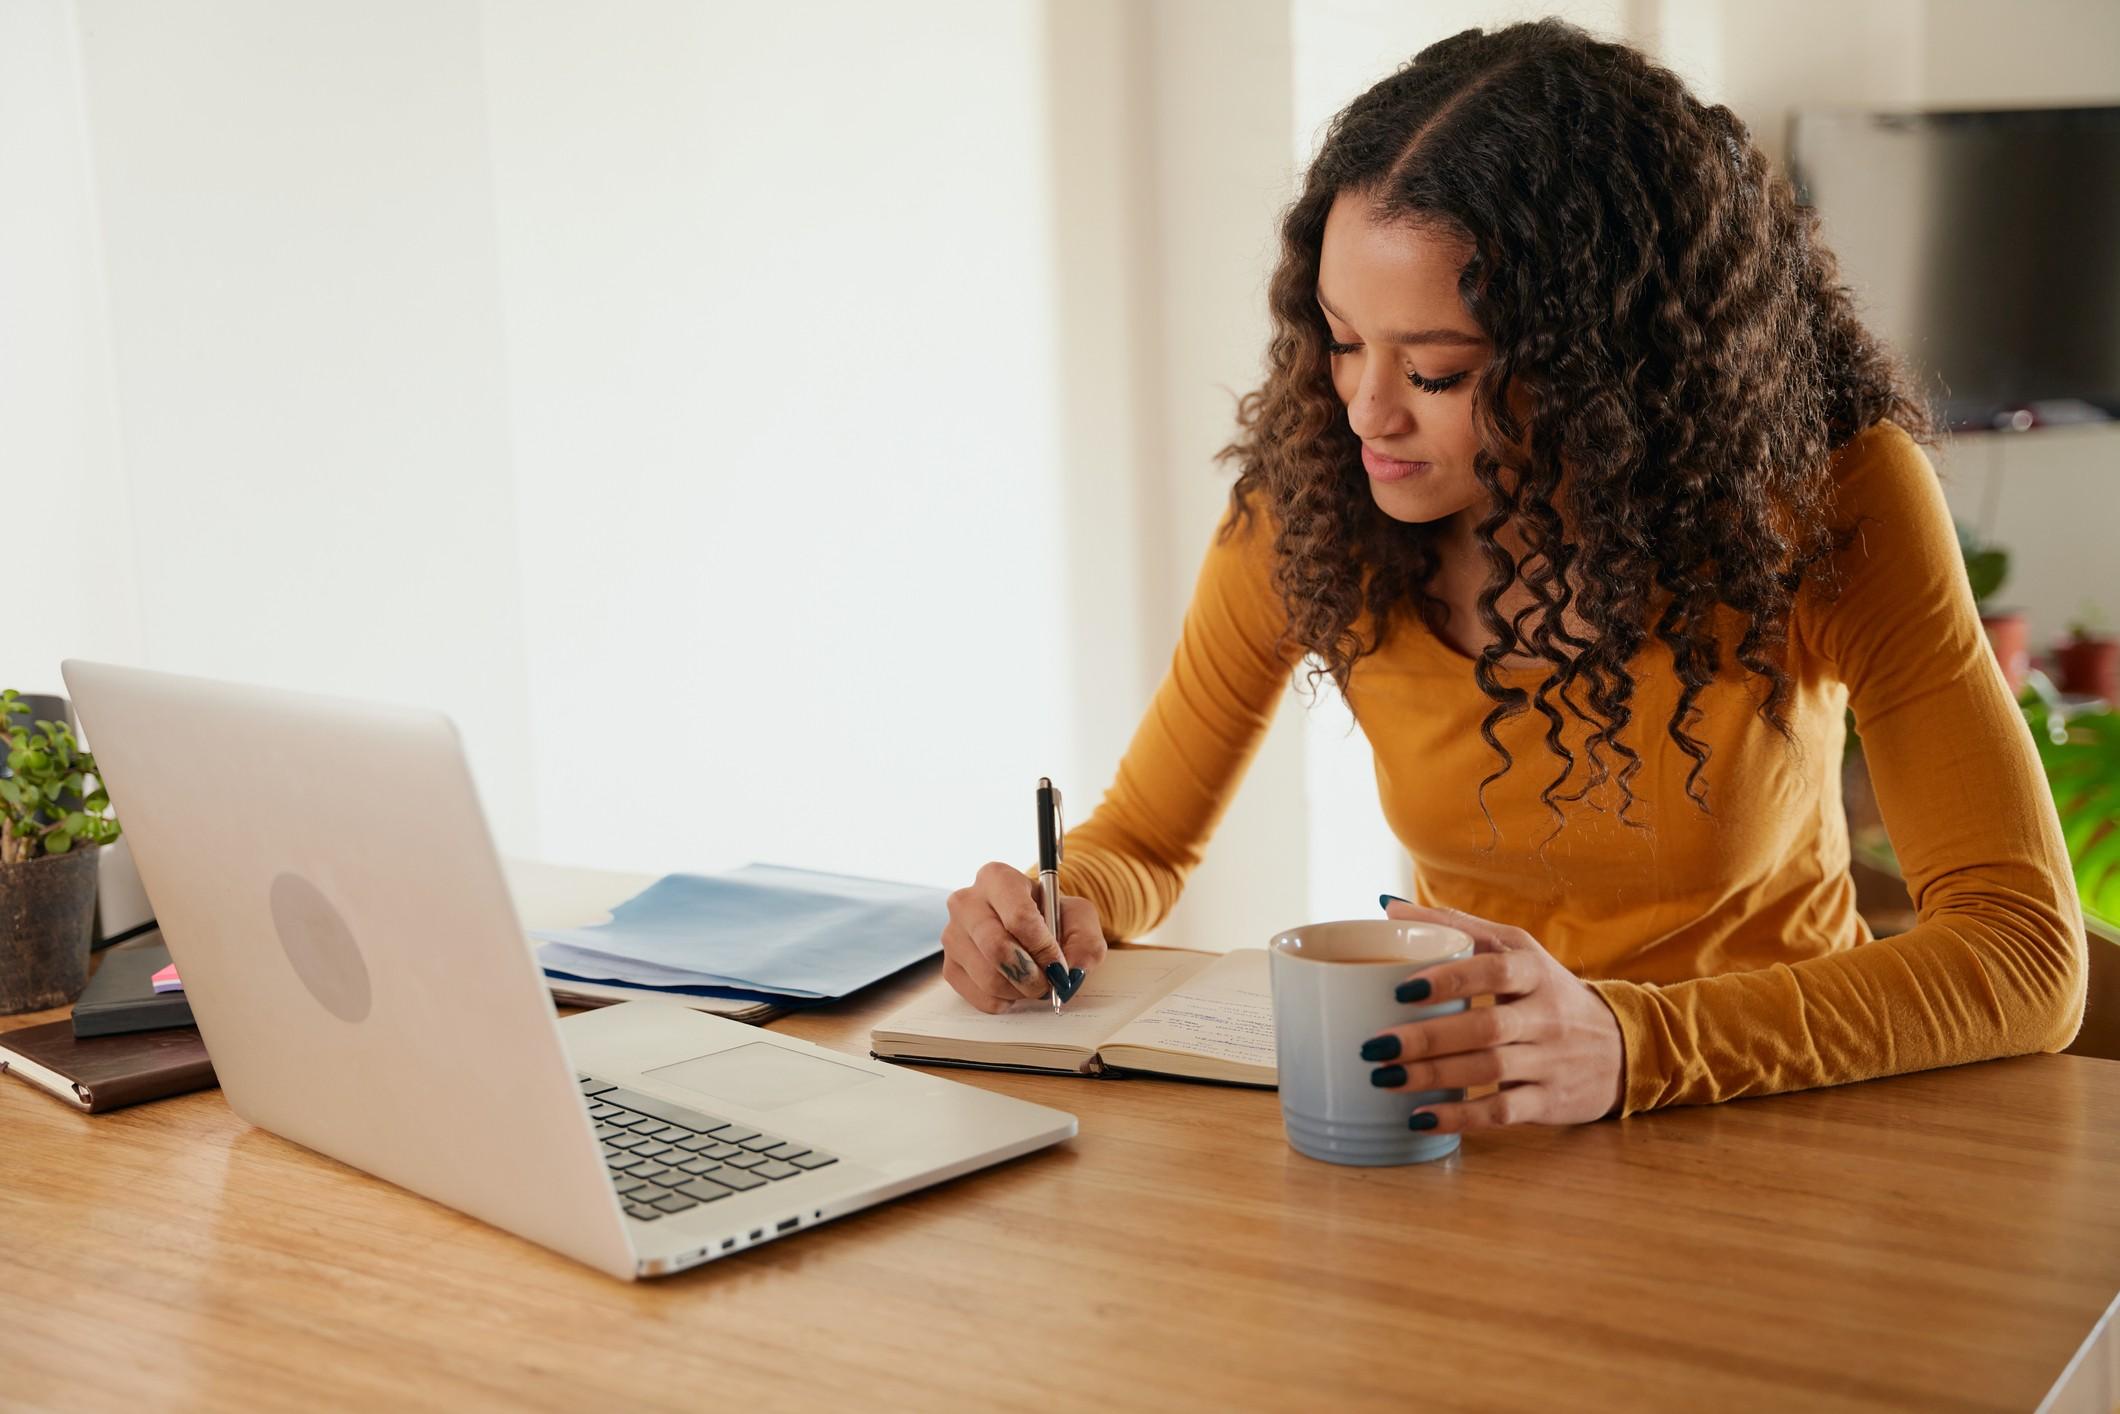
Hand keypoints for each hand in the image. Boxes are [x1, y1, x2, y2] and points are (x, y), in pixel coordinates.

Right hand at [940, 862, 1108, 1013]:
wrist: (1030, 927)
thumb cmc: (1052, 917)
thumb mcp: (1079, 919)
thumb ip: (1085, 943)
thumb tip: (1071, 973)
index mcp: (997, 877)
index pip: (1018, 917)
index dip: (1043, 948)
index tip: (1059, 964)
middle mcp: (966, 902)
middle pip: (996, 948)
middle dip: (1030, 975)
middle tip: (1048, 983)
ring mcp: (952, 935)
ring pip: (987, 977)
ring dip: (1020, 990)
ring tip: (1034, 982)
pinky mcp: (949, 966)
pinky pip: (977, 996)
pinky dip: (1004, 1000)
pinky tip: (1014, 986)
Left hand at [1366, 899, 1625, 1130]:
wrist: (1622, 1047)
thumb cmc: (1549, 992)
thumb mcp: (1518, 950)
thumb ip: (1458, 927)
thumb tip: (1389, 908)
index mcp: (1534, 971)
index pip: (1494, 970)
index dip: (1448, 979)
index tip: (1400, 990)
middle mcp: (1547, 1016)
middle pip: (1486, 1027)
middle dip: (1428, 1038)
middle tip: (1375, 1046)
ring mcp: (1551, 1061)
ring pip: (1490, 1070)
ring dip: (1433, 1077)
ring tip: (1383, 1078)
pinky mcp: (1550, 1101)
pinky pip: (1503, 1112)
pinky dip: (1460, 1117)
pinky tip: (1419, 1118)